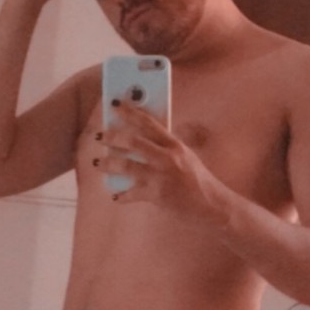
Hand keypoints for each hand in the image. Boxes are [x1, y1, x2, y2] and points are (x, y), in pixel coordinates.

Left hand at [94, 102, 227, 225]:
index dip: (129, 112)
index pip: (148, 122)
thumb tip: (139, 137)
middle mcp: (167, 158)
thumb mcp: (185, 156)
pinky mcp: (156, 195)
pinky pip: (131, 193)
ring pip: (126, 166)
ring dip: (108, 164)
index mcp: (175, 145)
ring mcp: (161, 177)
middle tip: (100, 137)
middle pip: (133, 141)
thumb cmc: (197, 179)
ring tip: (98, 162)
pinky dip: (121, 195)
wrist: (211, 205)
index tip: (115, 105)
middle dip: (112, 137)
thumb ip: (166, 146)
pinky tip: (115, 195)